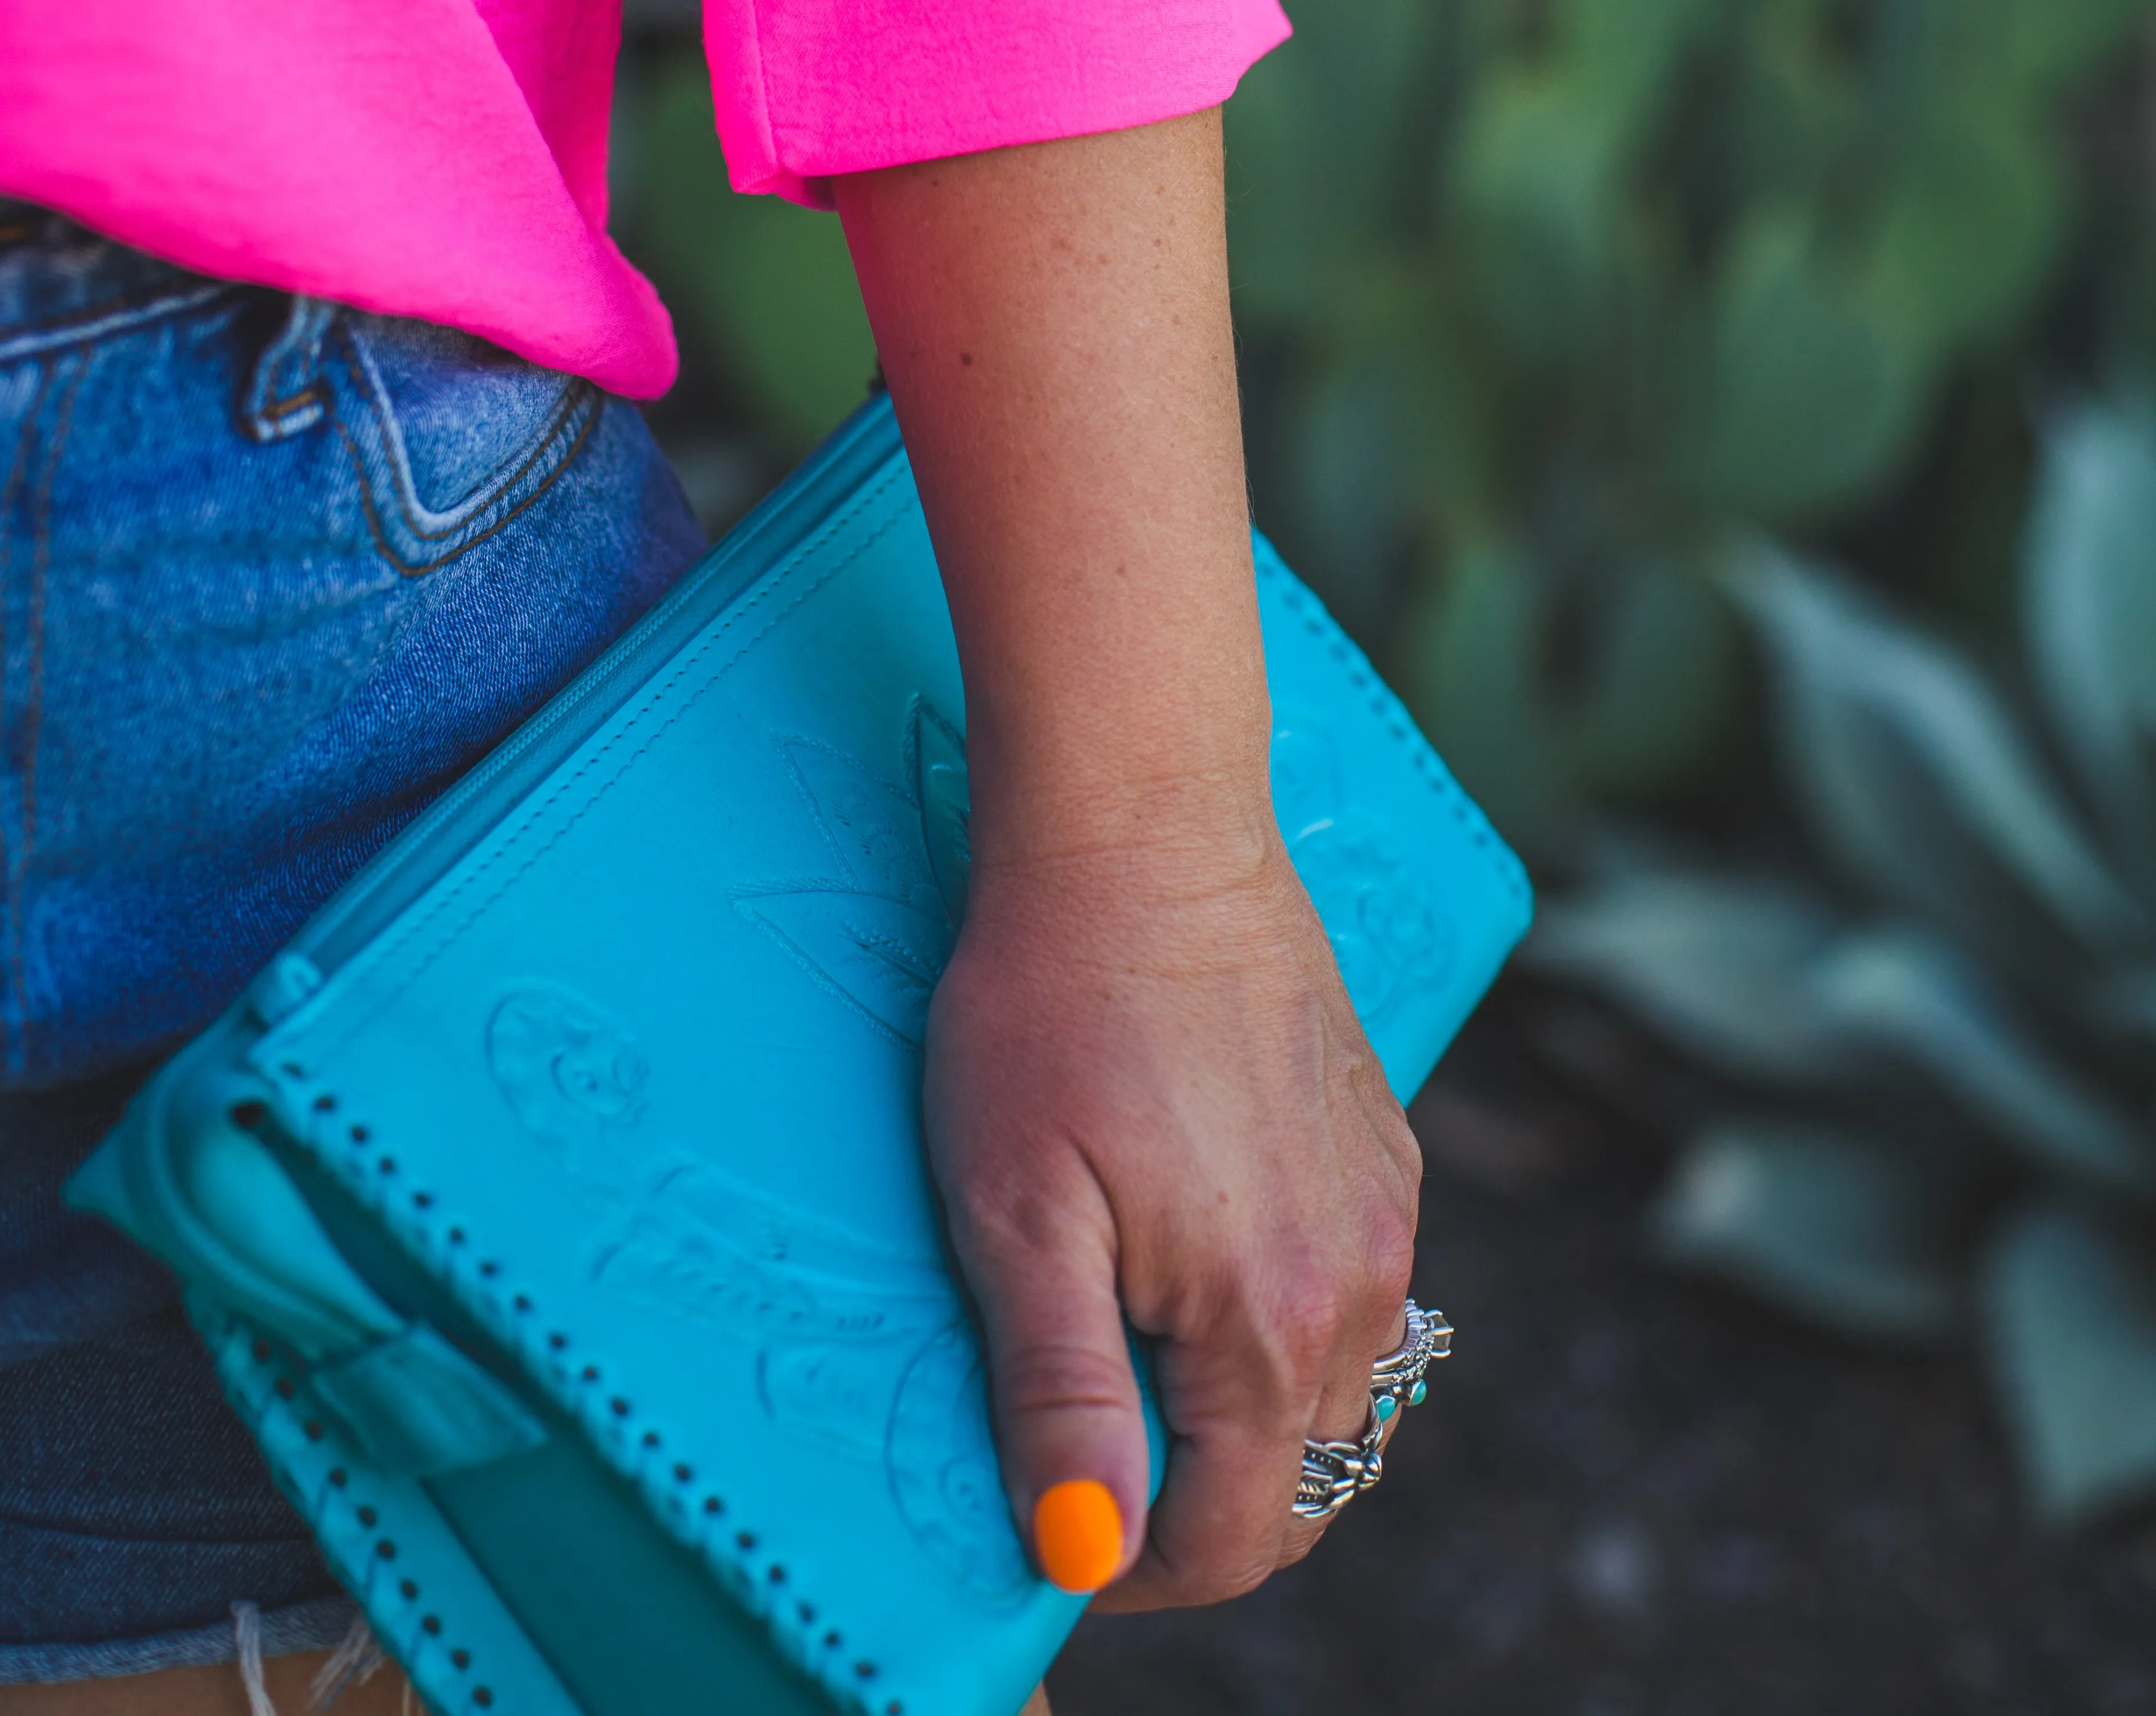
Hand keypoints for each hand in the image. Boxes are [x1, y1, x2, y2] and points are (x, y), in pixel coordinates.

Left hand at [836, 110, 1419, 1605]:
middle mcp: (1353, 1276)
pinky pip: (1355, 1289)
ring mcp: (1380, 1206)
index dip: (1139, 1565)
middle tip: (1091, 1448)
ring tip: (1137, 1350)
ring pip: (1333, 1387)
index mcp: (1262, 1315)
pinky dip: (1286, 1317)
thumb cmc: (1050, 1005)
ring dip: (1246, 1410)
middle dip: (1199, 1499)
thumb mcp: (1014, 1208)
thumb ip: (1060, 1390)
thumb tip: (1086, 1546)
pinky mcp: (1381, 1142)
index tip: (1064, 1533)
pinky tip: (1200, 1252)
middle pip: (1295, 1475)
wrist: (1141, 830)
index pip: (1231, 1532)